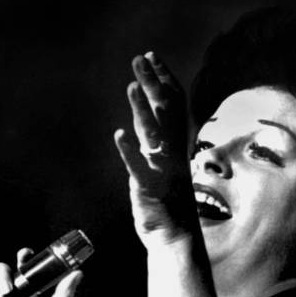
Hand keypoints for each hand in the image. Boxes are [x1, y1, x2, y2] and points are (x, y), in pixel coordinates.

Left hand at [114, 52, 198, 246]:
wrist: (176, 238)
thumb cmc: (168, 203)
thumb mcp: (162, 166)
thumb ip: (154, 142)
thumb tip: (142, 118)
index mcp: (174, 148)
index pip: (173, 106)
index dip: (163, 80)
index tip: (152, 57)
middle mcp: (172, 155)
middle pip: (166, 113)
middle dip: (153, 84)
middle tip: (140, 59)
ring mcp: (162, 172)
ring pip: (155, 137)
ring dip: (143, 111)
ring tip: (131, 86)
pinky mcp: (150, 190)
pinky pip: (140, 169)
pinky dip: (130, 153)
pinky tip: (119, 136)